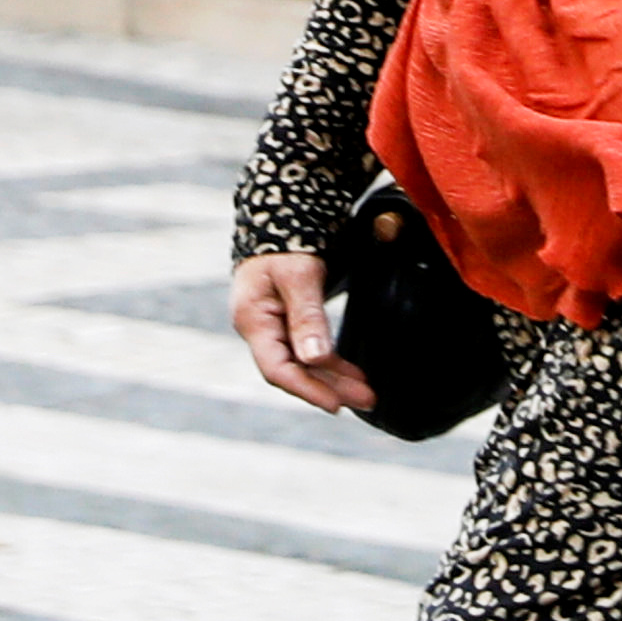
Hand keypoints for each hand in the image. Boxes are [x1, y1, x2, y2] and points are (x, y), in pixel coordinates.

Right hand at [232, 248, 366, 415]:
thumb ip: (307, 317)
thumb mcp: (298, 276)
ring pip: (305, 363)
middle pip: (295, 371)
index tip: (336, 404)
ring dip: (335, 379)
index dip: (307, 389)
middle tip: (368, 400)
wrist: (280, 216)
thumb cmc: (286, 241)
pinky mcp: (288, 322)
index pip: (277, 368)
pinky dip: (332, 363)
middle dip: (331, 388)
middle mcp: (260, 328)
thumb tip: (316, 359)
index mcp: (253, 319)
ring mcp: (273, 326)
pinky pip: (309, 350)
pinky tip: (353, 374)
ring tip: (367, 395)